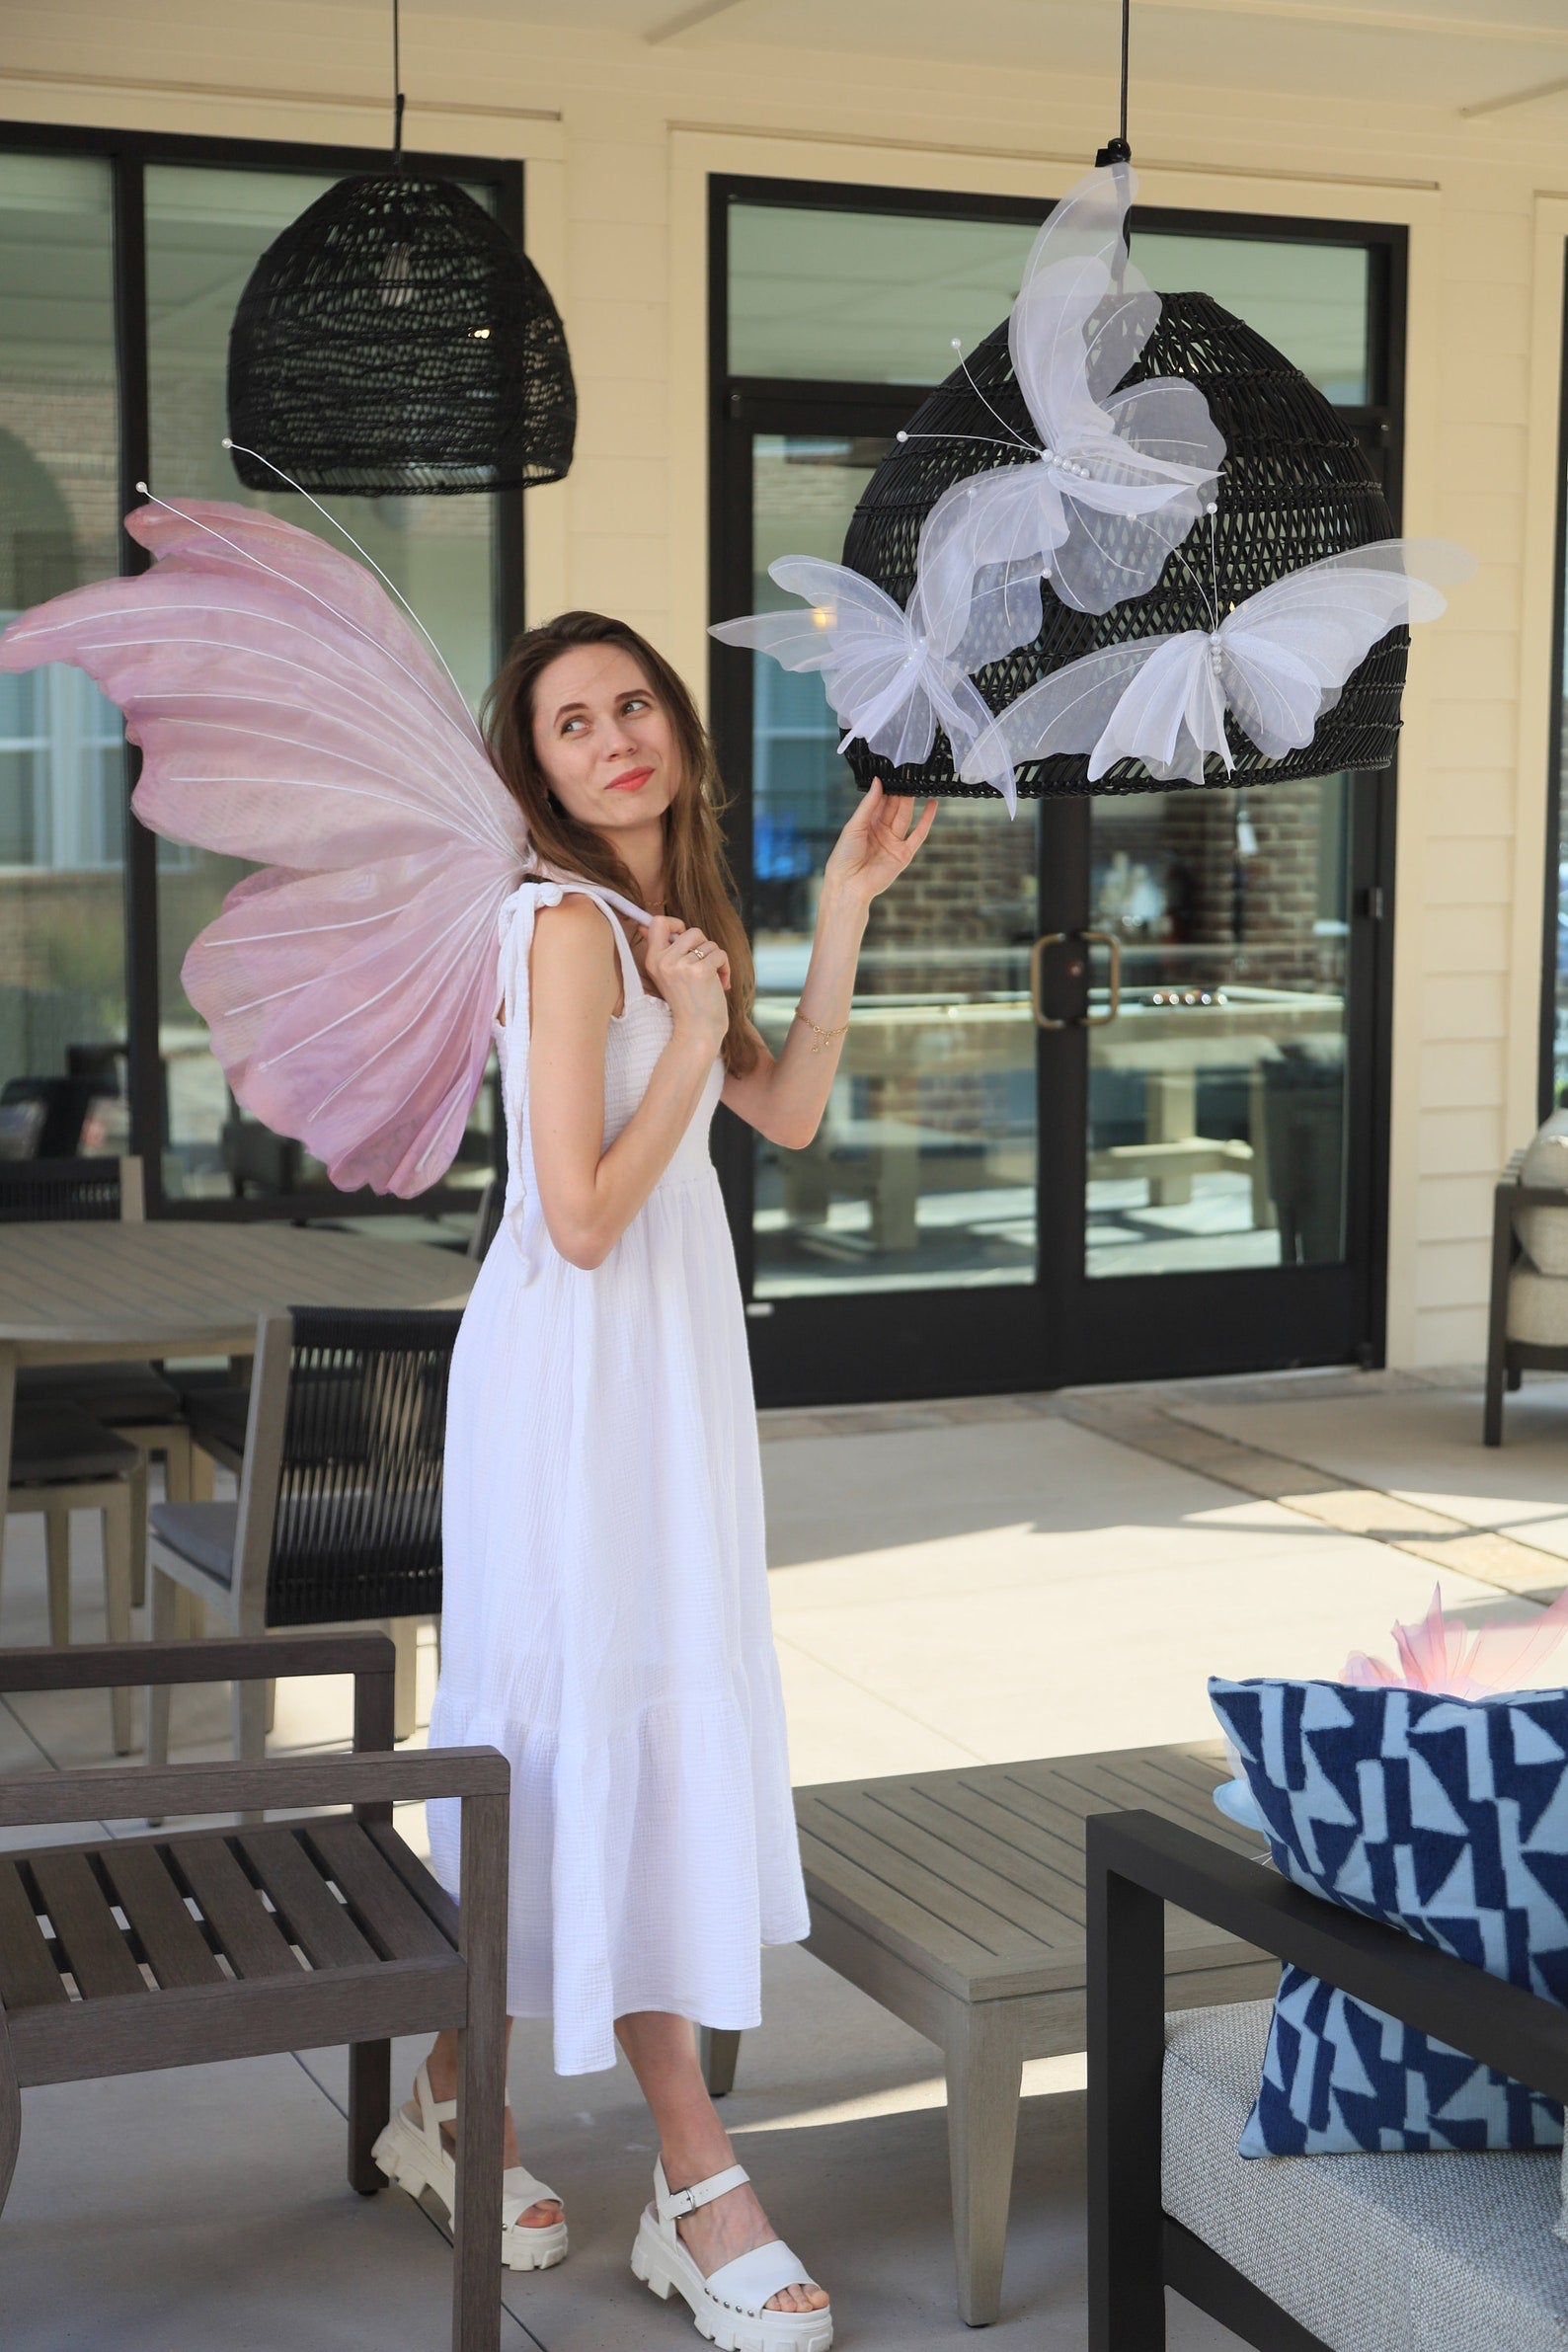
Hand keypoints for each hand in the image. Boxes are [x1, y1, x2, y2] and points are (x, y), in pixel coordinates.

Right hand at [641, 917, 729, 1047]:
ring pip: (709, 943)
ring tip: (713, 979)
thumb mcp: (667, 976)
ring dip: (717, 960)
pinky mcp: (700, 971)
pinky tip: (721, 984)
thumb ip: (661, 951)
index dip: (676, 924)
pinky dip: (725, 968)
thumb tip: (643, 927)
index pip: (658, 922)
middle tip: (705, 965)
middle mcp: (664, 961)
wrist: (697, 1032)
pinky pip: (720, 954)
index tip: (686, 939)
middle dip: (705, 946)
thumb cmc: (687, 1004)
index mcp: (653, 960)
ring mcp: (681, 966)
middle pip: (692, 930)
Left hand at [821, 778, 936, 906]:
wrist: (848, 885)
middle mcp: (881, 832)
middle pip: (893, 808)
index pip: (880, 802)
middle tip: (908, 773)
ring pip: (905, 817)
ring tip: (918, 782)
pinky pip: (918, 835)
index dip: (886, 787)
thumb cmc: (844, 857)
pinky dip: (926, 821)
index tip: (893, 771)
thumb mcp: (854, 826)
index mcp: (867, 825)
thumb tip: (877, 782)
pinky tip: (932, 805)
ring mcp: (893, 843)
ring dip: (911, 801)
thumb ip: (868, 804)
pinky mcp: (903, 855)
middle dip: (900, 791)